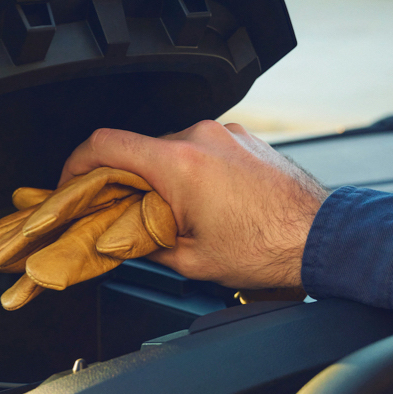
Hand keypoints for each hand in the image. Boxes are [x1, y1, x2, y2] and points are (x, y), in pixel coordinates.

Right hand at [59, 121, 326, 289]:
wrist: (321, 237)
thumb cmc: (268, 248)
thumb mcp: (191, 260)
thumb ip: (144, 243)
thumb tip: (119, 240)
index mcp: (179, 164)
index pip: (104, 144)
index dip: (75, 164)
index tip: (71, 184)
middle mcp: (200, 138)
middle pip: (136, 149)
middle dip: (123, 181)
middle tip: (122, 215)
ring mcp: (224, 133)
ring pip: (168, 150)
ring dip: (160, 178)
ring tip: (173, 216)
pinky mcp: (242, 138)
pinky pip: (199, 149)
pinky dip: (189, 173)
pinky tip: (202, 205)